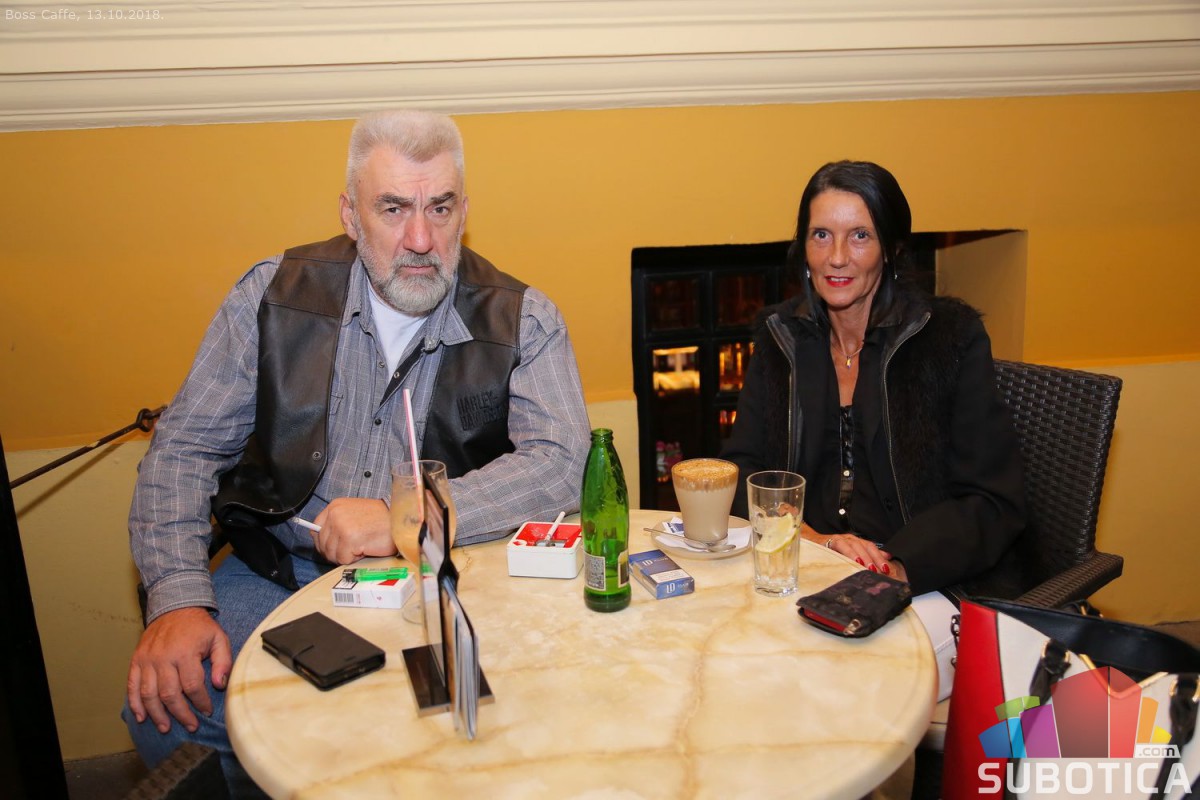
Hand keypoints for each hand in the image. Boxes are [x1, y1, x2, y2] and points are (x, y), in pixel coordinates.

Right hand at [127, 607, 230, 734]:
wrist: (174, 607)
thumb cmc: (199, 627)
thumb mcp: (218, 638)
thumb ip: (223, 661)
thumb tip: (219, 684)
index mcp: (185, 653)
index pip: (192, 686)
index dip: (200, 702)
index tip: (206, 711)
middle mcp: (163, 658)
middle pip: (169, 694)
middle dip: (181, 714)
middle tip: (190, 726)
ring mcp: (147, 660)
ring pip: (148, 694)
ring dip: (157, 714)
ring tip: (166, 728)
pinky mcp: (136, 660)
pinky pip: (132, 685)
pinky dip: (135, 703)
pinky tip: (141, 717)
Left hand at [311, 498, 394, 563]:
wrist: (399, 521)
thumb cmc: (381, 520)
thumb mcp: (354, 514)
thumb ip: (338, 523)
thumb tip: (323, 542)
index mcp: (335, 506)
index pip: (316, 529)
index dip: (323, 542)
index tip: (333, 548)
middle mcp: (336, 514)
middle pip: (322, 544)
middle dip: (336, 551)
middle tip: (352, 549)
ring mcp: (342, 526)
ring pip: (332, 553)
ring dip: (346, 555)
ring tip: (361, 546)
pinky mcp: (349, 539)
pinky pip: (343, 559)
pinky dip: (354, 559)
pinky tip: (365, 549)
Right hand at [820, 531, 906, 580]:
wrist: (810, 543)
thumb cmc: (830, 552)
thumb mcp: (849, 556)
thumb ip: (865, 556)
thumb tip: (886, 558)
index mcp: (856, 542)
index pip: (871, 547)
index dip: (879, 557)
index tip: (887, 569)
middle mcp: (850, 539)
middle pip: (865, 546)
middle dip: (874, 559)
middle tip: (880, 571)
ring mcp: (840, 539)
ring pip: (855, 545)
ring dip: (864, 557)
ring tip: (869, 568)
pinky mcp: (831, 541)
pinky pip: (842, 546)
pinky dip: (850, 553)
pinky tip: (855, 561)